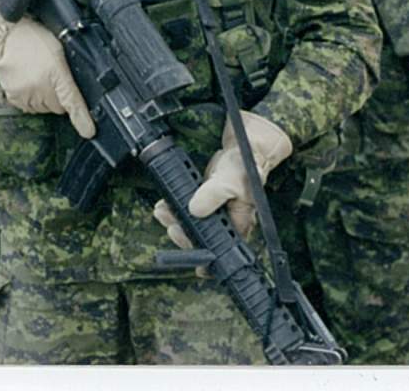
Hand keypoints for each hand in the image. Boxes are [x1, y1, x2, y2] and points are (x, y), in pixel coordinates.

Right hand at [0, 1, 94, 138]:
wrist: (6, 33)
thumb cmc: (35, 38)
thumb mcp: (60, 50)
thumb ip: (72, 72)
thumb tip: (82, 92)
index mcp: (56, 72)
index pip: (72, 102)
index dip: (82, 118)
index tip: (89, 132)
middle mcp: (40, 87)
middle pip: (59, 107)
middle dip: (58, 95)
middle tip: (51, 75)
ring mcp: (26, 94)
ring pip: (45, 108)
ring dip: (44, 97)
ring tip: (37, 74)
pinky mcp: (14, 98)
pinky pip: (30, 107)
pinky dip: (32, 98)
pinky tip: (28, 80)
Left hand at [153, 111, 291, 247]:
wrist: (244, 146)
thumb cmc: (245, 165)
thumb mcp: (230, 180)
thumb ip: (213, 195)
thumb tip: (195, 210)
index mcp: (238, 222)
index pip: (222, 249)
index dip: (207, 258)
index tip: (194, 261)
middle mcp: (225, 220)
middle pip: (202, 238)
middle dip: (183, 234)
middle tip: (171, 227)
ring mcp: (214, 210)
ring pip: (192, 225)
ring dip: (175, 221)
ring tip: (163, 213)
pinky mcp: (204, 199)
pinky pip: (187, 210)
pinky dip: (175, 209)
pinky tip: (165, 205)